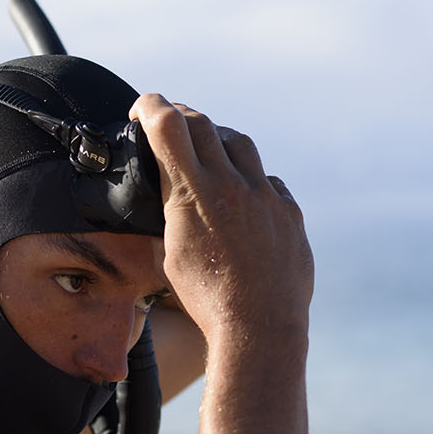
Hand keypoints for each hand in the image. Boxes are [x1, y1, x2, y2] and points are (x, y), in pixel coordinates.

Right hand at [129, 94, 312, 349]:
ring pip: (240, 144)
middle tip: (171, 124)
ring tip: (210, 154)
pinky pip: (269, 181)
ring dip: (219, 141)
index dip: (152, 106)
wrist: (260, 327)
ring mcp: (265, 195)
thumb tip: (170, 196)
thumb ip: (172, 213)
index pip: (168, 125)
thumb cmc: (207, 299)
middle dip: (182, 117)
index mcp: (193, 193)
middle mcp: (231, 184)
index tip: (143, 108)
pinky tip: (245, 199)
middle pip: (203, 125)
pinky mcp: (289, 212)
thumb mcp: (171, 253)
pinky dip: (251, 181)